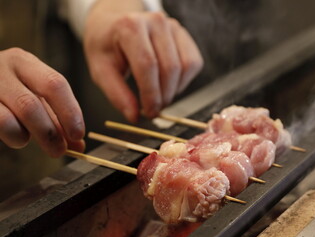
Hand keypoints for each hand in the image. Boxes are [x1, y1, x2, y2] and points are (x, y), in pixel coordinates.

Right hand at [0, 48, 84, 156]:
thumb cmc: (10, 94)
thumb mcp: (36, 100)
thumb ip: (57, 122)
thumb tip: (78, 146)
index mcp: (25, 63)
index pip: (55, 84)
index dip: (70, 112)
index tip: (78, 134)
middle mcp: (2, 69)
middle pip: (30, 104)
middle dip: (50, 133)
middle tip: (59, 150)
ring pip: (8, 120)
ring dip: (26, 137)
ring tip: (28, 141)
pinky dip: (12, 136)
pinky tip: (14, 135)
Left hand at [83, 1, 203, 121]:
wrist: (114, 27)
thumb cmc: (106, 48)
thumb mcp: (101, 71)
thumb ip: (117, 94)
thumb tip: (134, 116)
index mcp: (130, 27)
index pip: (148, 65)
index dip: (151, 94)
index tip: (149, 112)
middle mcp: (155, 22)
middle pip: (170, 68)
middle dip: (163, 96)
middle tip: (153, 110)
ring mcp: (172, 27)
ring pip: (185, 67)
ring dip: (174, 90)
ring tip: (158, 96)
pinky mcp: (184, 35)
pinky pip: (193, 64)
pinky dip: (183, 82)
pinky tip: (167, 85)